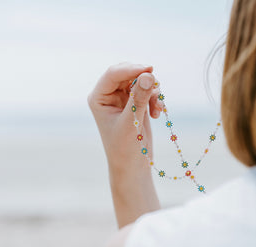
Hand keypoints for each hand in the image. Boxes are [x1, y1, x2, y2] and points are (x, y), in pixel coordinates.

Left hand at [88, 62, 161, 226]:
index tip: (150, 69)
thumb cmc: (125, 149)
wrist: (132, 167)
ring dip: (151, 91)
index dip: (131, 69)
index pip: (113, 74)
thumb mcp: (132, 123)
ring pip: (139, 79)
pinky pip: (147, 90)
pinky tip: (157, 113)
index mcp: (98, 98)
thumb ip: (140, 98)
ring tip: (156, 109)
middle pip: (127, 72)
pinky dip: (155, 98)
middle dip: (143, 78)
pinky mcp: (135, 103)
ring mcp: (122, 98)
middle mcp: (108, 95)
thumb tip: (149, 75)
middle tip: (156, 85)